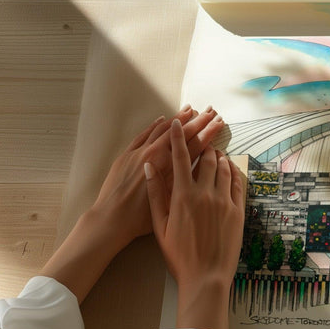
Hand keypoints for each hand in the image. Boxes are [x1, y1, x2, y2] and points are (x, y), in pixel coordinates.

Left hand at [93, 106, 223, 249]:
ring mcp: (140, 152)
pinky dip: (155, 125)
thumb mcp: (170, 201)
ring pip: (162, 129)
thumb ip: (184, 180)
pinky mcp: (127, 155)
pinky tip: (163, 119)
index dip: (208, 132)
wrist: (111, 219)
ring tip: (190, 109)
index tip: (219, 122)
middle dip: (199, 120)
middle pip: (181, 133)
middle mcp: (155, 155)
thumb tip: (200, 166)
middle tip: (211, 111)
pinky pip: (143, 134)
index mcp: (169, 168)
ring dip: (178, 118)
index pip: (195, 144)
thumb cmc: (141, 217)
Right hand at [145, 120, 244, 328]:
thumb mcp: (160, 226)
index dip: (178, 137)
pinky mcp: (238, 210)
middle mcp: (205, 193)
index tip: (177, 122)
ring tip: (213, 152)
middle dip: (202, 144)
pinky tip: (228, 169)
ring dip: (218, 156)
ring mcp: (224, 201)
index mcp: (183, 196)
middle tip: (202, 136)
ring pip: (223, 168)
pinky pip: (236, 183)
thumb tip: (149, 168)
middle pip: (206, 158)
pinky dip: (232, 171)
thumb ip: (155, 195)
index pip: (180, 158)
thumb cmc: (179, 255)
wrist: (206, 276)